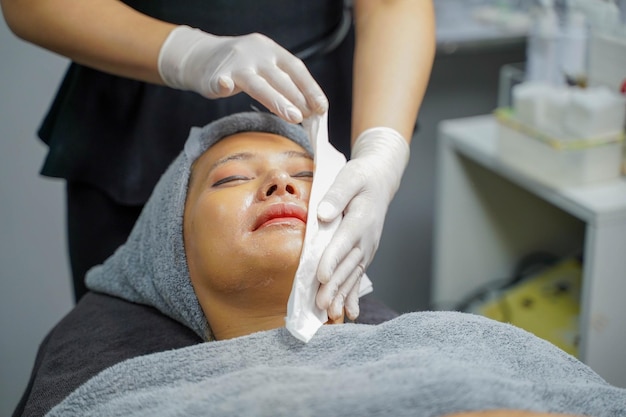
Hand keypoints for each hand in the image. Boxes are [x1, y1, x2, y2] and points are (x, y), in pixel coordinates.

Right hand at [158, 25, 327, 122]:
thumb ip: (285, 84)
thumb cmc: (242, 67)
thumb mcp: (266, 67)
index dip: (310, 88)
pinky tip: (225, 87)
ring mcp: (235, 63)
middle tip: (309, 118)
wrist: (202, 56)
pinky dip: (223, 83)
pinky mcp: (214, 75)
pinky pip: (220, 80)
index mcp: (272, 51)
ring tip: (293, 116)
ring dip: (277, 100)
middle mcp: (256, 54)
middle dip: (297, 98)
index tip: (322, 108)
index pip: (296, 69)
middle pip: (280, 78)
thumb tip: (311, 112)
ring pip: (257, 84)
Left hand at [315, 127, 409, 320]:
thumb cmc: (361, 177)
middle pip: (348, 265)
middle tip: (322, 305)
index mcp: (361, 219)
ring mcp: (367, 249)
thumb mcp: (349, 177)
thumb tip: (323, 214)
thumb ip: (336, 195)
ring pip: (353, 276)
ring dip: (342, 296)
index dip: (332, 260)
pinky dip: (352, 295)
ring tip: (332, 316)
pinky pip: (358, 277)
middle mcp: (366, 239)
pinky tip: (349, 314)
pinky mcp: (364, 254)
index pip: (344, 242)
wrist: (381, 180)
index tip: (322, 276)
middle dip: (335, 287)